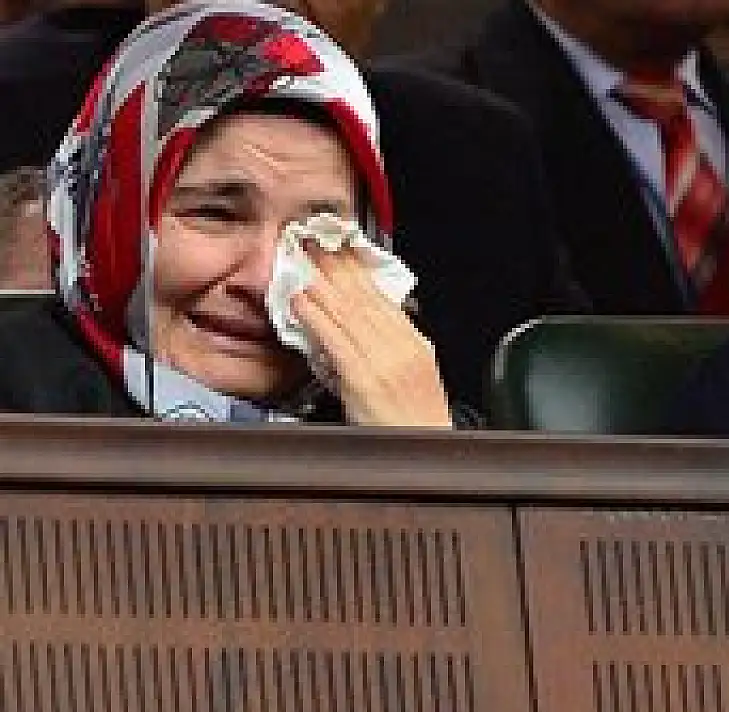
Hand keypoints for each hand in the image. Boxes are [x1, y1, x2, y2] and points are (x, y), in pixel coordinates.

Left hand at [291, 244, 451, 427]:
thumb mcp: (412, 374)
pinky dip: (315, 316)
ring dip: (321, 282)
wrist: (425, 449)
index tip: (339, 248)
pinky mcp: (364, 377)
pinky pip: (335, 338)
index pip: (382, 297)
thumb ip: (390, 346)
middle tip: (314, 240)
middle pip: (364, 296)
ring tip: (301, 261)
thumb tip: (358, 324)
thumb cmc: (415, 421)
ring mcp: (383, 359)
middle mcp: (401, 345)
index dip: (357, 269)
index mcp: (414, 342)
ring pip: (348, 311)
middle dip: (337, 264)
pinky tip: (299, 301)